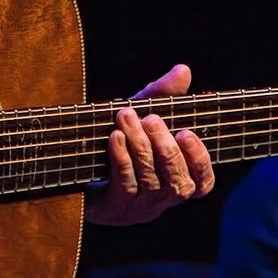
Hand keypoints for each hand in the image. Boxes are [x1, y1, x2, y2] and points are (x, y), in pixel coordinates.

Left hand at [84, 63, 215, 225]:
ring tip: (126, 116)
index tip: (186, 133)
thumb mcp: (142, 115)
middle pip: (178, 183)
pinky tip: (115, 136)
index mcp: (175, 179)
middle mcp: (161, 198)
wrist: (75, 164)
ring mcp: (138, 206)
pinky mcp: (114, 207)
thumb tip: (183, 70)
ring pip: (150, 181)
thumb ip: (163, 95)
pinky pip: (125, 184)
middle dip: (166, 148)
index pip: (203, 182)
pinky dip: (122, 157)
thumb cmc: (119, 138)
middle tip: (151, 118)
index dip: (200, 160)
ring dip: (140, 146)